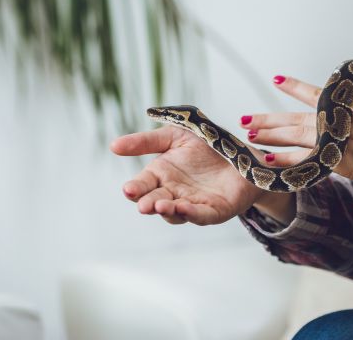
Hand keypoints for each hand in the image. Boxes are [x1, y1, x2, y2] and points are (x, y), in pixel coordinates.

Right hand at [111, 125, 277, 224]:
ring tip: (162, 205)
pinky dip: (192, 214)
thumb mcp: (174, 137)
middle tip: (143, 204)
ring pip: (175, 213)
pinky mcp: (214, 211)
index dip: (135, 189)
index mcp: (161, 175)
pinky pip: (201, 215)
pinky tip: (184, 208)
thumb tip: (112, 146)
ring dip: (168, 210)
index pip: (142, 185)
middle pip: (155, 202)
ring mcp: (193, 203)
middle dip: (148, 204)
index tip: (129, 189)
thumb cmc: (206, 144)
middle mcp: (173, 192)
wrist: (240, 152)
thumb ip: (146, 141)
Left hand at [241, 53, 352, 181]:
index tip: (276, 80)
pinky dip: (287, 162)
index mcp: (352, 105)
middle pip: (295, 119)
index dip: (294, 87)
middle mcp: (340, 121)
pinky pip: (309, 163)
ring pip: (295, 137)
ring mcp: (338, 141)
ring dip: (270, 137)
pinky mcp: (343, 163)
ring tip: (247, 135)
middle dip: (269, 118)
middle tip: (244, 118)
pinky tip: (267, 161)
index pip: (315, 93)